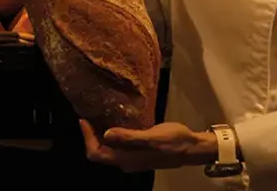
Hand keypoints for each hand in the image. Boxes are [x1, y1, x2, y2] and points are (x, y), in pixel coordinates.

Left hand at [79, 120, 217, 172]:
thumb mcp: (152, 137)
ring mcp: (133, 158)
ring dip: (101, 135)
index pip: (96, 153)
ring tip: (99, 115)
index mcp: (126, 159)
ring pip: (109, 149)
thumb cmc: (174, 141)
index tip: (83, 119)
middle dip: (90, 136)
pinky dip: (112, 134)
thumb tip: (106, 134)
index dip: (87, 138)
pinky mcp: (139, 152)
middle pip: (100, 153)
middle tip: (89, 116)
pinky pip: (119, 145)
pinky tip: (116, 120)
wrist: (192, 148)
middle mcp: (126, 161)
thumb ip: (129, 137)